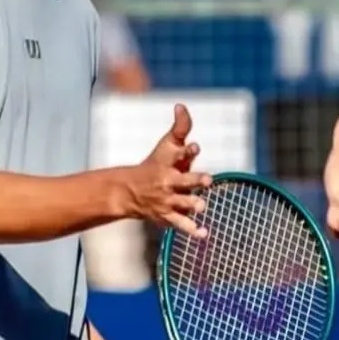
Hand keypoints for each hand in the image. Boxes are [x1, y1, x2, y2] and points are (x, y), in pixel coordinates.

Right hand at [126, 104, 211, 237]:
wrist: (130, 191)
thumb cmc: (156, 163)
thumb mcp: (167, 144)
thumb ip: (180, 127)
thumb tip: (181, 105)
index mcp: (168, 162)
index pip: (178, 154)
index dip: (187, 150)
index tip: (194, 146)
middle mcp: (168, 181)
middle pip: (183, 180)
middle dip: (195, 179)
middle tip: (207, 179)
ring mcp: (168, 199)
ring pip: (182, 203)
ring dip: (192, 204)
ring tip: (202, 205)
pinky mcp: (169, 215)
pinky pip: (181, 225)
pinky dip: (193, 230)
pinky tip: (205, 234)